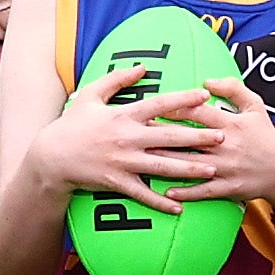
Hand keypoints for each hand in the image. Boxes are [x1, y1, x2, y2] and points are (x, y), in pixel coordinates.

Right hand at [34, 67, 222, 209]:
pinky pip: (143, 193)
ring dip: (189, 169)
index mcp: (124, 115)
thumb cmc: (72, 124)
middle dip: (198, 137)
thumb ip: (117, 80)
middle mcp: (127, 138)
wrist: (51, 157)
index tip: (206, 97)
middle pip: (169, 136)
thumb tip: (142, 68)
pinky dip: (161, 201)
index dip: (184, 100)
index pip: (160, 104)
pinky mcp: (117, 182)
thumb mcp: (90, 95)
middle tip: (223, 137)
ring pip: (163, 165)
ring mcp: (123, 161)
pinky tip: (179, 206)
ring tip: (211, 170)